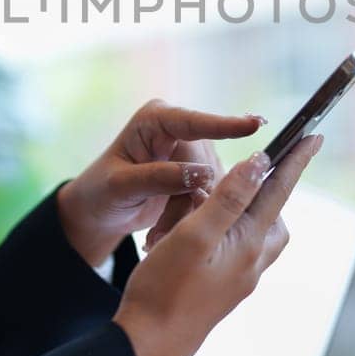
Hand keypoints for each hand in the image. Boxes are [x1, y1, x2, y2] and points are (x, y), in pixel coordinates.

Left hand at [56, 99, 264, 267]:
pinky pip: (209, 200)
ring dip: (187, 215)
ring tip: (156, 236)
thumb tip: (205, 175)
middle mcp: (178, 130)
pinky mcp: (200, 176)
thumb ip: (159, 177)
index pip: (193, 122)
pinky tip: (162, 232)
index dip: (224, 125)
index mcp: (156, 120)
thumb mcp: (121, 186)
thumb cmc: (101, 191)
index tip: (255, 124)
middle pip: (206, 166)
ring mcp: (192, 153)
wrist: (99, 211)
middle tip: (159, 235)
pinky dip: (189, 219)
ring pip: (211, 188)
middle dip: (187, 202)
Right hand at [112, 134, 322, 355]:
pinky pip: (238, 250)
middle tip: (263, 165)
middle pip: (274, 215)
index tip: (315, 135)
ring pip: (257, 234)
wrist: (150, 345)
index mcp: (249, 244)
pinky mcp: (223, 289)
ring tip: (221, 195)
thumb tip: (260, 163)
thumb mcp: (194, 234)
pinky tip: (206, 231)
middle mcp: (252, 263)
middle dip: (272, 187)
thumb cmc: (166, 289)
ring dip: (248, 210)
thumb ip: (229, 198)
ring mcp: (239, 279)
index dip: (296, 160)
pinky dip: (229, 231)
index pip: (279, 191)